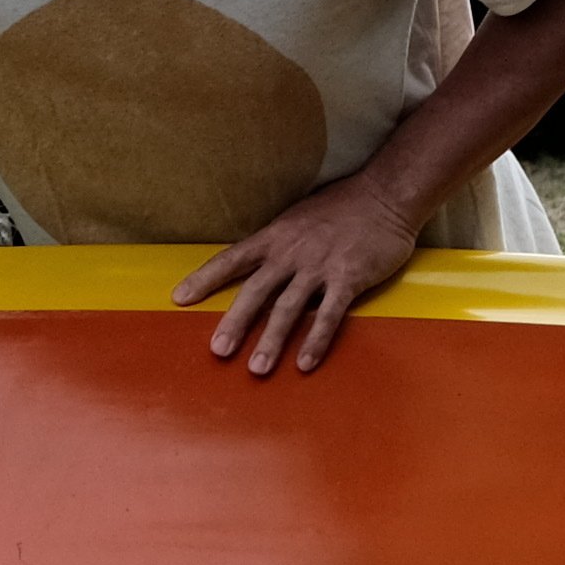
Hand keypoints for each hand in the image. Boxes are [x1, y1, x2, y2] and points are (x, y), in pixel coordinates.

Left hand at [171, 170, 425, 380]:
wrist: (385, 195)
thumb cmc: (340, 207)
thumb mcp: (297, 220)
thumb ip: (277, 246)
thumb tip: (256, 270)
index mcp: (275, 237)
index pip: (231, 259)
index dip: (204, 279)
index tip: (179, 298)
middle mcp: (291, 253)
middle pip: (256, 291)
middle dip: (235, 322)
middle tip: (218, 351)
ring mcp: (320, 266)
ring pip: (288, 308)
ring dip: (271, 340)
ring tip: (257, 369)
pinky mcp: (349, 278)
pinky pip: (329, 315)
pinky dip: (315, 340)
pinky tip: (305, 363)